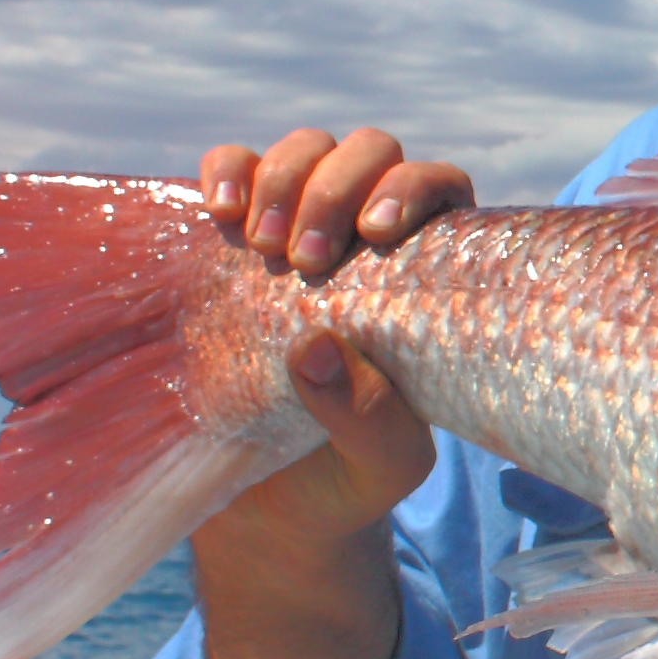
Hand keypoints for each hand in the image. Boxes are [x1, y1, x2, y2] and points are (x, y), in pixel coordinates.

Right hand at [187, 128, 468, 548]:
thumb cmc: (348, 478)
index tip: (376, 233)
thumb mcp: (378, 467)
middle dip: (337, 186)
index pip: (440, 191)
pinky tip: (217, 213)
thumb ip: (368, 418)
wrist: (269, 508)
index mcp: (425, 277)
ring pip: (306, 150)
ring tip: (261, 244)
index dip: (415, 189)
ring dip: (284, 177)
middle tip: (305, 257)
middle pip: (371, 154)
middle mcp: (365, 239)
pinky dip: (225, 170)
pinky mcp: (230, 242)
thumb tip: (317, 346)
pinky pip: (232, 170)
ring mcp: (297, 232)